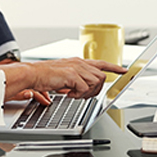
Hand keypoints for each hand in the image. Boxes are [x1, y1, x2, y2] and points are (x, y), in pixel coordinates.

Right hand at [0, 57, 125, 101]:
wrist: (32, 74)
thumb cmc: (43, 75)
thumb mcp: (62, 76)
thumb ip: (73, 80)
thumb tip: (77, 89)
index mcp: (77, 62)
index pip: (100, 63)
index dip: (114, 67)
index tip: (124, 70)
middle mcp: (79, 63)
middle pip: (101, 77)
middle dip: (96, 89)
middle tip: (82, 94)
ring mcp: (76, 68)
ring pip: (96, 83)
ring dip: (86, 93)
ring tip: (73, 93)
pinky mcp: (72, 75)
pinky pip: (84, 89)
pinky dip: (77, 95)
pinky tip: (67, 93)